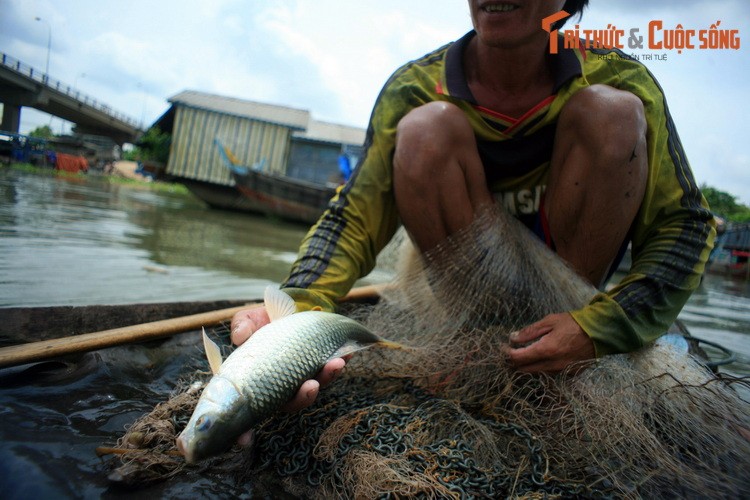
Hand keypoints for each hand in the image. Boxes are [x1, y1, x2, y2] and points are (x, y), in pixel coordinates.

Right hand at [229, 306, 348, 445]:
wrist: (286, 308)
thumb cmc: (262, 322)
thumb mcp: (248, 321)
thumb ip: (242, 327)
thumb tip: (241, 337)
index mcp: (262, 384)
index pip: (251, 412)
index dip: (245, 430)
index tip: (244, 440)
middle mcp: (283, 386)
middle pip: (293, 402)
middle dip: (304, 397)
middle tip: (311, 386)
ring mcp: (303, 376)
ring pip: (316, 386)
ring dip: (328, 378)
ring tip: (336, 364)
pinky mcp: (320, 363)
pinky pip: (332, 368)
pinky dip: (341, 361)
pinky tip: (348, 353)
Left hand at [504, 313, 594, 373]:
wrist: (600, 332)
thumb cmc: (574, 323)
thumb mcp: (550, 321)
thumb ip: (530, 331)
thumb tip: (513, 338)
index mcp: (546, 350)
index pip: (518, 358)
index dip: (507, 353)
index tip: (504, 347)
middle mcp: (552, 364)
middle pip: (524, 370)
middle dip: (514, 362)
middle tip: (511, 352)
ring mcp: (561, 371)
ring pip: (536, 373)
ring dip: (527, 366)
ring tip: (524, 354)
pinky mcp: (568, 374)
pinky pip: (548, 373)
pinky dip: (540, 367)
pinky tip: (540, 358)